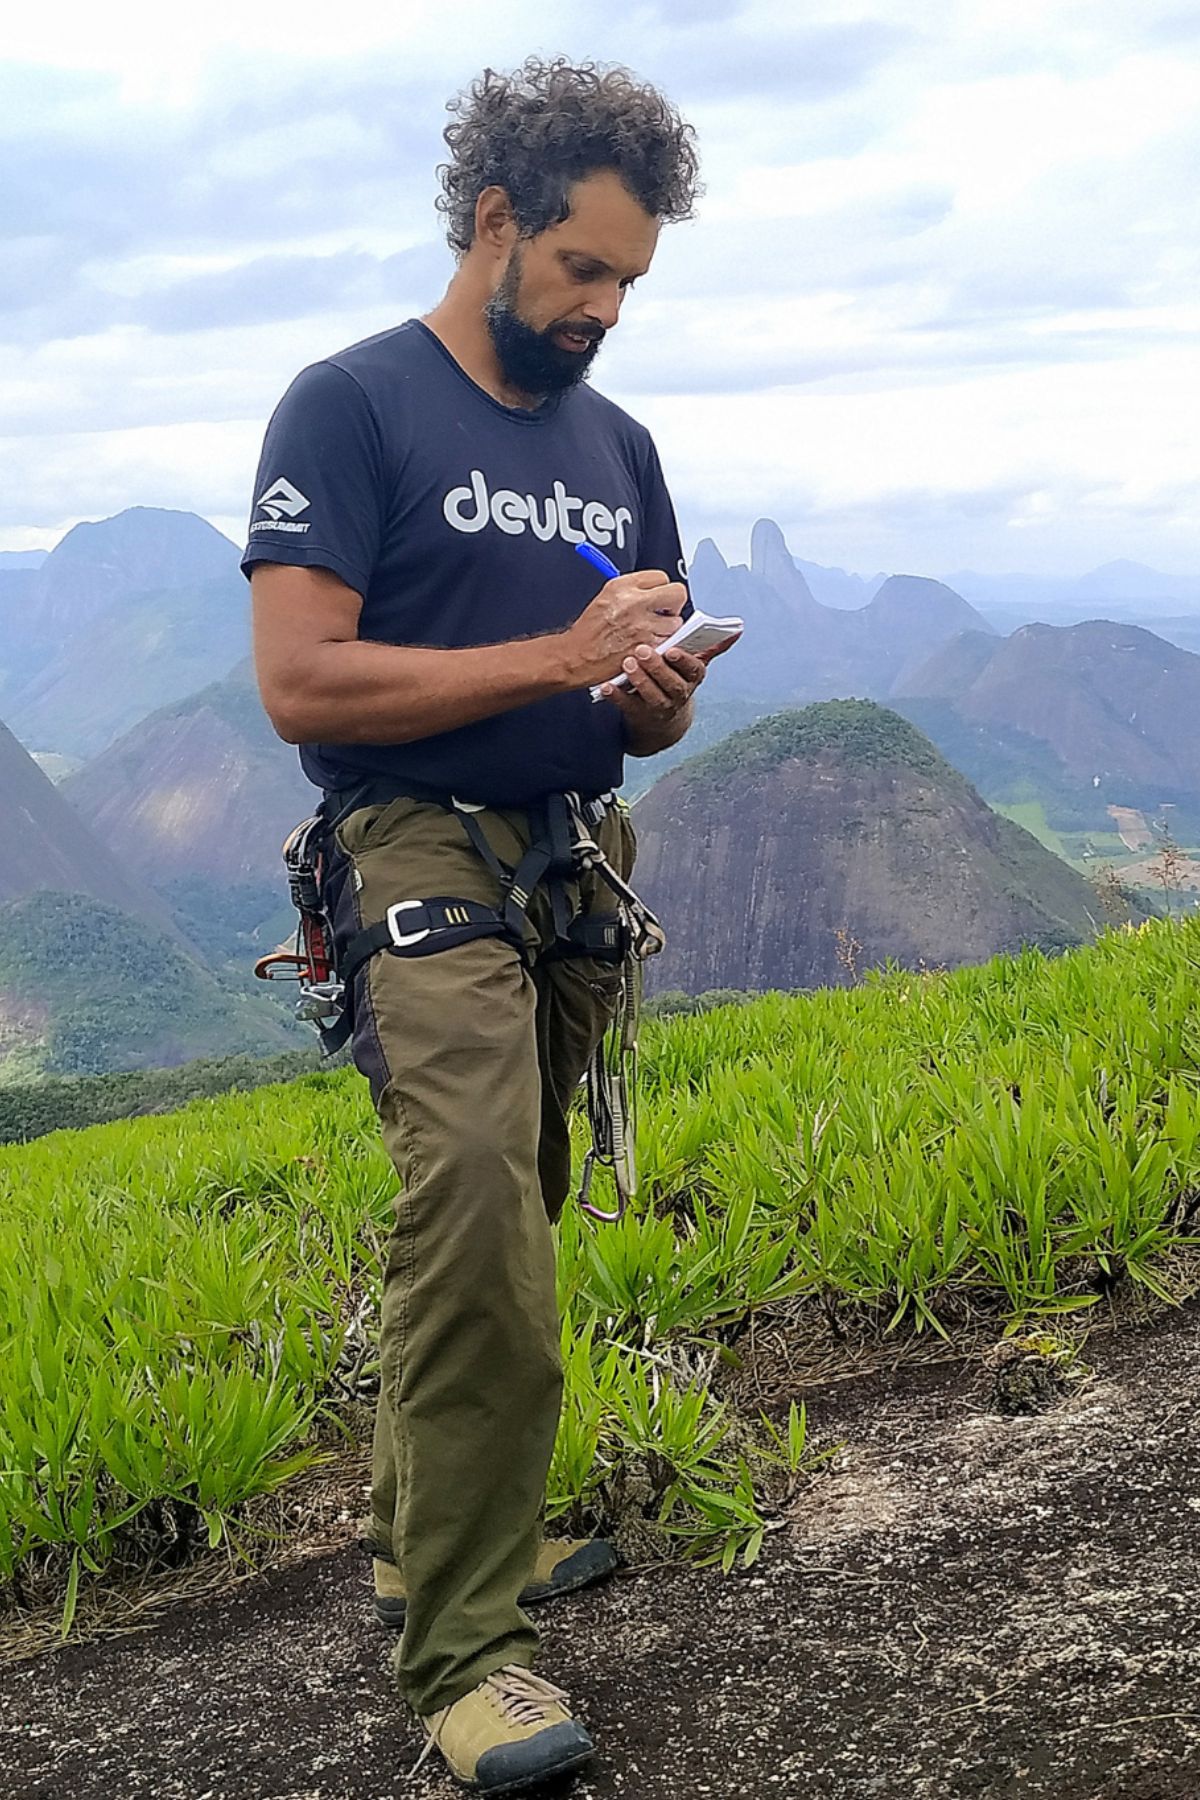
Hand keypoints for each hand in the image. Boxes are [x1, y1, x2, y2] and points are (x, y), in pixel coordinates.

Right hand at [564, 569, 686, 688]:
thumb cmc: (588, 632)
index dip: (661, 588)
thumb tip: (654, 591)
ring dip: (668, 628)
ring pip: (676, 622)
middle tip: (665, 612)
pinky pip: (668, 642)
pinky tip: (649, 645)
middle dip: (674, 603)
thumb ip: (632, 591)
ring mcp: (642, 626)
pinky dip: (663, 645)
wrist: (576, 657)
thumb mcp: (605, 598)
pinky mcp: (646, 647)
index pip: (661, 577)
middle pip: (677, 593)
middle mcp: (633, 603)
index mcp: (622, 586)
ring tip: (652, 632)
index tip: (657, 597)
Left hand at [596, 642, 708, 747]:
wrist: (660, 722)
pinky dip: (617, 696)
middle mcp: (678, 694)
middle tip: (642, 651)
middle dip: (658, 668)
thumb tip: (737, 631)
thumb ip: (709, 648)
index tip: (672, 650)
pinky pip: (627, 706)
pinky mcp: (638, 714)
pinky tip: (607, 685)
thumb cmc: (674, 682)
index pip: (694, 669)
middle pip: (672, 683)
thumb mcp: (691, 667)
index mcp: (691, 678)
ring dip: (640, 680)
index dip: (683, 661)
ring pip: (653, 695)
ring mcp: (659, 706)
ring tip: (627, 663)